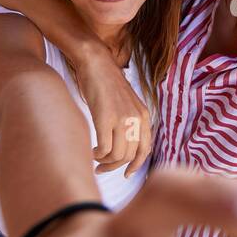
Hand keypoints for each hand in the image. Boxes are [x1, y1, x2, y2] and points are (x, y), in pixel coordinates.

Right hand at [74, 44, 153, 177]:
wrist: (96, 63)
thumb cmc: (106, 83)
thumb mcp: (127, 103)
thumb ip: (130, 120)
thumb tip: (123, 144)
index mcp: (144, 116)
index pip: (145, 149)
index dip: (136, 165)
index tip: (125, 173)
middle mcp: (137, 119)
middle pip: (129, 156)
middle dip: (114, 167)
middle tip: (101, 167)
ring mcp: (122, 119)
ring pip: (117, 156)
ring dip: (105, 162)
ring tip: (95, 158)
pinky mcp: (106, 118)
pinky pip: (104, 148)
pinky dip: (97, 155)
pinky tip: (91, 150)